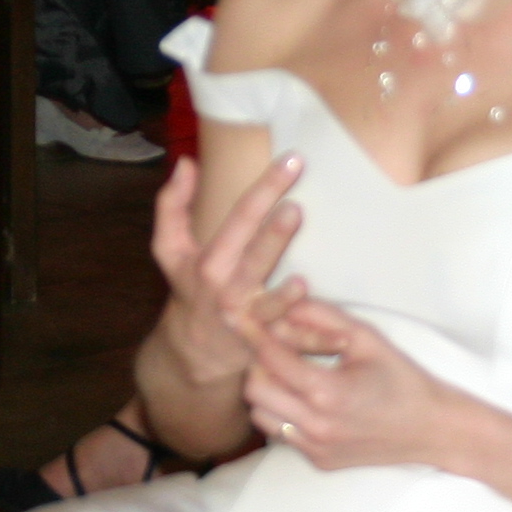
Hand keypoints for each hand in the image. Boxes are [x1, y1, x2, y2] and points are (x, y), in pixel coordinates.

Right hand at [149, 153, 303, 369]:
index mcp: (211, 261)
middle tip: (295, 210)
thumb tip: (186, 162)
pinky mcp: (267, 345)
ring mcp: (249, 320)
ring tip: (301, 282)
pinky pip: (294, 344)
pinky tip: (342, 338)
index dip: (267, 187)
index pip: (241, 216)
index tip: (293, 160)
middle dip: (273, 237)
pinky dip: (317, 343)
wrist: (193, 351)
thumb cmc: (190, 287)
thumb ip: (172, 204)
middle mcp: (228, 290)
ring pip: (270, 309)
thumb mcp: (169, 249)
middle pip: (254, 259)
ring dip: (285, 298)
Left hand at [239, 295, 472, 472]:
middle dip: (257, 363)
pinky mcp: (318, 461)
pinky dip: (282, 413)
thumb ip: (323, 317)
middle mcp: (315, 425)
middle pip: (255, 389)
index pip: (271, 358)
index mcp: (327, 392)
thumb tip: (286, 303)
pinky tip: (304, 398)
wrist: (432, 429)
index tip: (240, 315)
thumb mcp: (368, 338)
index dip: (253, 333)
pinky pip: (281, 434)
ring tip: (288, 373)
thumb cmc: (403, 380)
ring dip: (266, 390)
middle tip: (273, 346)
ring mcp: (315, 448)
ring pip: (261, 416)